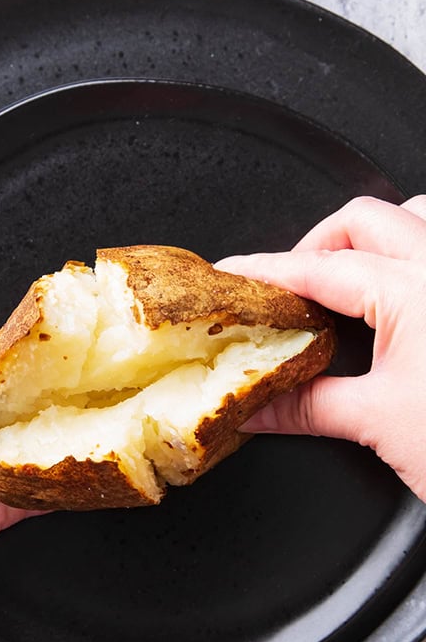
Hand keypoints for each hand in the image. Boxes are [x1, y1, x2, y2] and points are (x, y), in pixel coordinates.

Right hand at [216, 195, 425, 501]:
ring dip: (380, 234)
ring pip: (421, 216)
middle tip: (289, 283)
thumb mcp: (380, 425)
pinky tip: (406, 287)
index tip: (234, 274)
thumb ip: (308, 407)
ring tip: (350, 271)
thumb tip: (259, 406)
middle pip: (365, 220)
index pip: (318, 266)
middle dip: (318, 243)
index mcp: (415, 291)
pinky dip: (418, 253)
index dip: (267, 270)